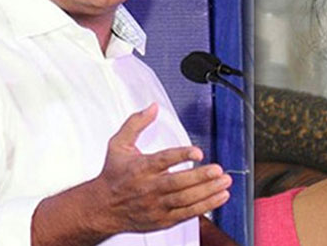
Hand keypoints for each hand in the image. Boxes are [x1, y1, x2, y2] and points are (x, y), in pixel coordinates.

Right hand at [94, 103, 231, 233]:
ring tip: (224, 182)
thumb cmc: (113, 175)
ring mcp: (156, 205)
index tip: (198, 152)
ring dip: (207, 191)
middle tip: (218, 170)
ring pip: (185, 200)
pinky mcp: (162, 219)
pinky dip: (205, 206)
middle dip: (200, 177)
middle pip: (177, 183)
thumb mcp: (118, 145)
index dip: (181, 156)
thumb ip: (136, 124)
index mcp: (140, 168)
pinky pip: (186, 214)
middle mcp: (148, 188)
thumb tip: (152, 107)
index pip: (163, 161)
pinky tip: (219, 197)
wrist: (101, 209)